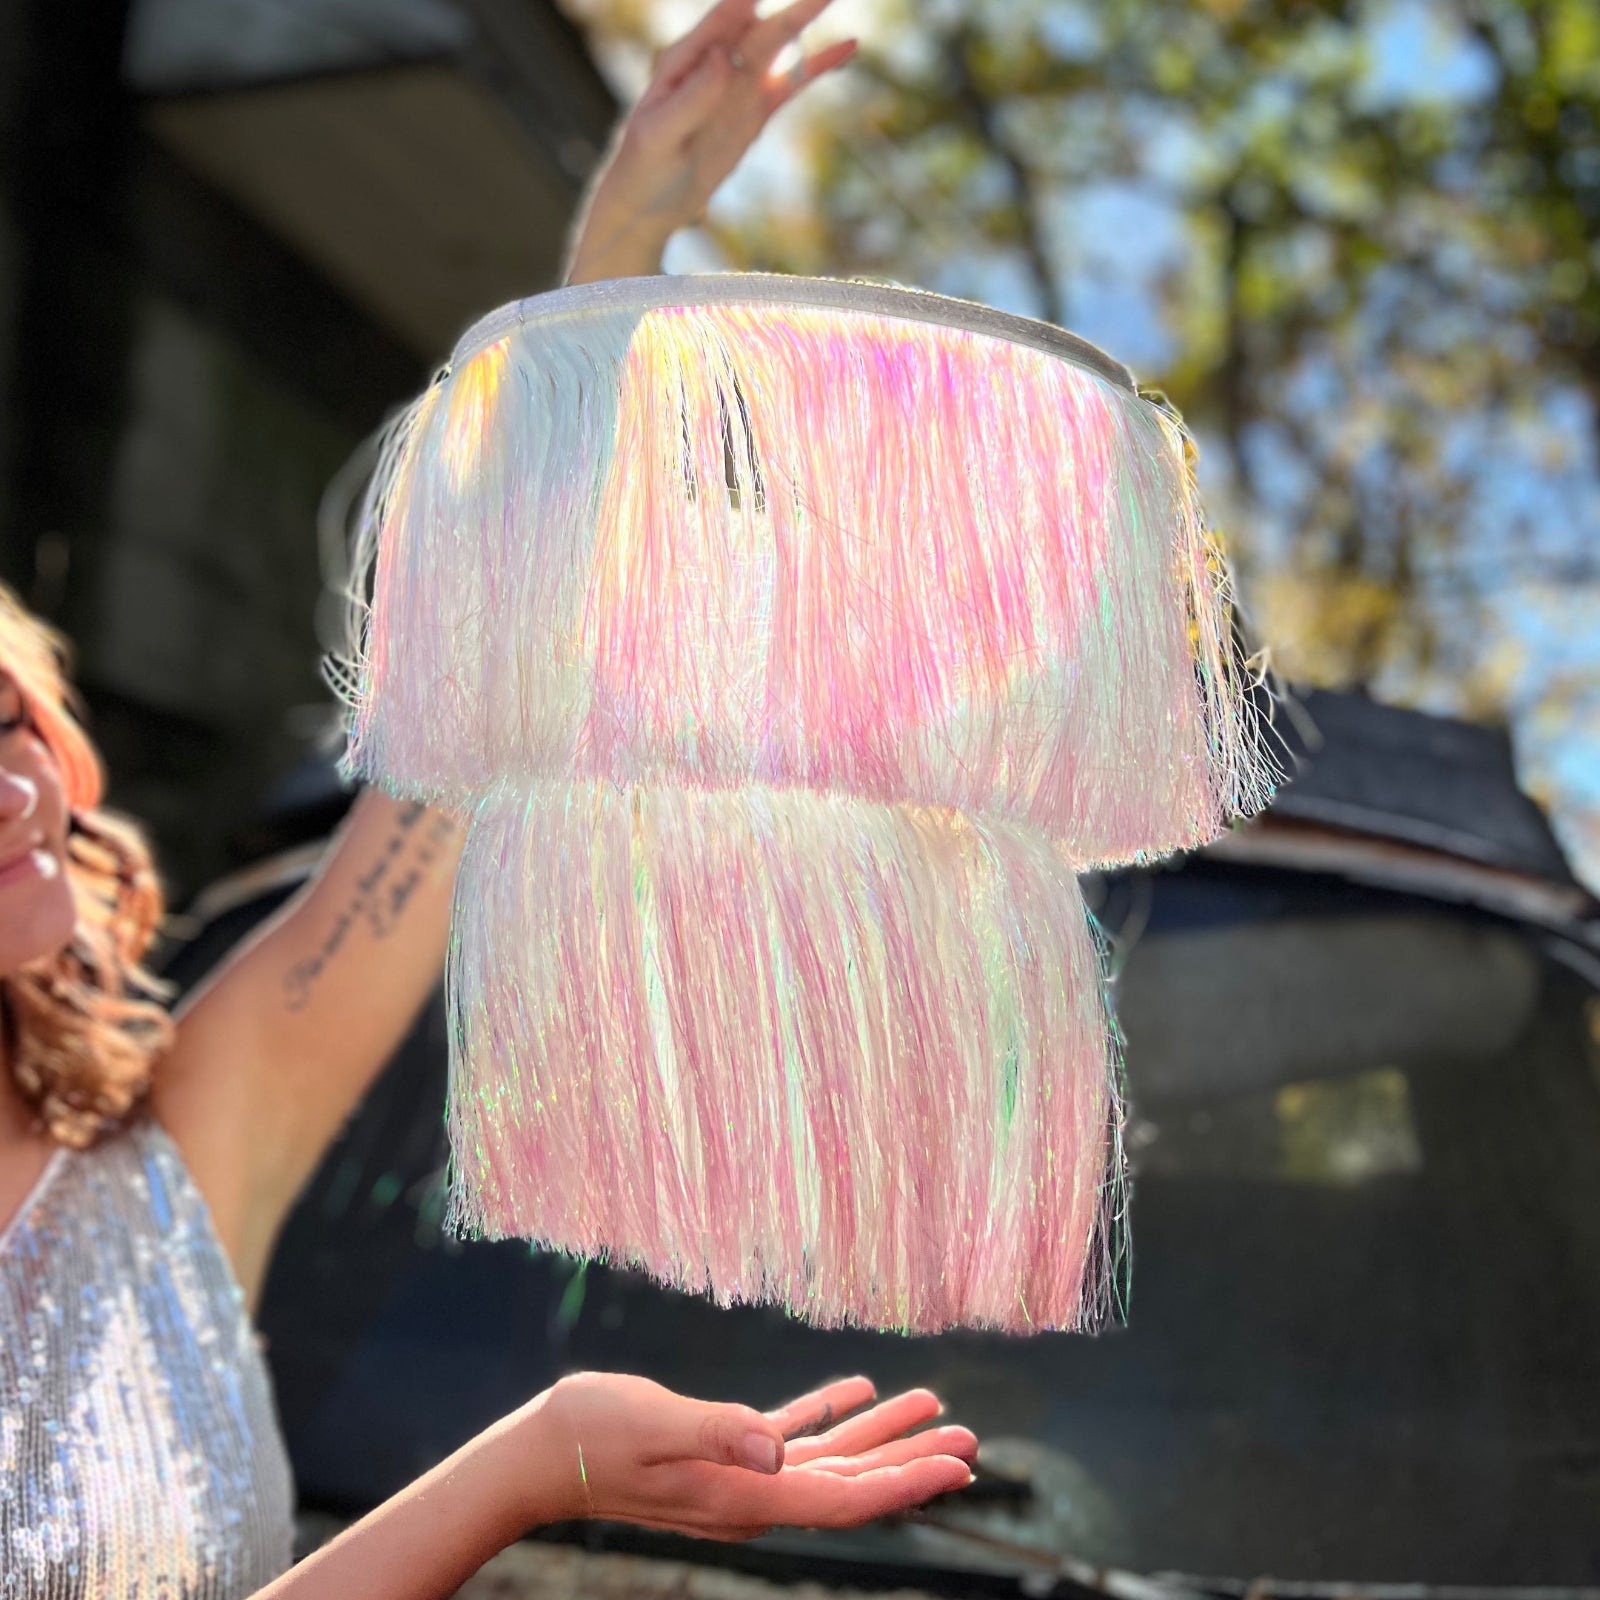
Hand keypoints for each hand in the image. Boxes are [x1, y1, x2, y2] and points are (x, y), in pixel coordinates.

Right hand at [537, 1371, 975, 1540]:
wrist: (541, 1453)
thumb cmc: (591, 1435)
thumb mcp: (654, 1426)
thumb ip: (717, 1434)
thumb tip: (777, 1451)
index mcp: (744, 1496)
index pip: (843, 1499)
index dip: (905, 1483)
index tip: (957, 1469)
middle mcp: (751, 1494)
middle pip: (850, 1483)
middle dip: (911, 1460)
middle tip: (969, 1441)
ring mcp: (737, 1475)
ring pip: (828, 1458)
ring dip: (879, 1434)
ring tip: (930, 1407)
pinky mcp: (721, 1452)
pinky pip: (791, 1437)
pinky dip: (829, 1414)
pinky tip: (856, 1390)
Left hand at [565, 0, 857, 283]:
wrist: (649, 203)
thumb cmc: (644, 166)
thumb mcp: (661, 134)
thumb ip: (692, 97)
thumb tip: (724, 58)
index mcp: (688, 58)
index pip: (727, 15)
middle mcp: (717, 62)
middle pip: (762, 23)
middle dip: (793, 5)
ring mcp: (739, 85)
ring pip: (780, 44)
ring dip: (806, 18)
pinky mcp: (756, 110)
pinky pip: (792, 82)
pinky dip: (818, 65)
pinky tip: (848, 48)